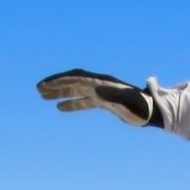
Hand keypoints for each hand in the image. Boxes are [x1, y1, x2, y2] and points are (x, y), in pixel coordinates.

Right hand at [36, 69, 155, 126]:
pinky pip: (83, 101)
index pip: (76, 78)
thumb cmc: (140, 108)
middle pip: (73, 81)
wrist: (151, 111)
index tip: (44, 84)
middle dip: (55, 84)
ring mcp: (101, 93)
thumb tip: (96, 93)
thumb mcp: (127, 103)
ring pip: (76, 90)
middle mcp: (99, 85)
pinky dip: (71, 103)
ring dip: (59, 92)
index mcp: (102, 83)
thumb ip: (113, 98)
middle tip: (38, 89)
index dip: (60, 80)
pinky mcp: (104, 102)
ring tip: (42, 97)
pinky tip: (60, 108)